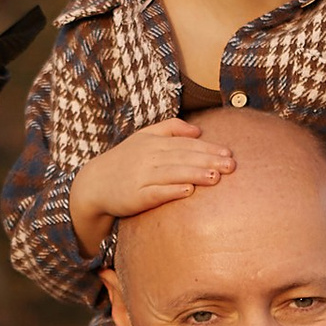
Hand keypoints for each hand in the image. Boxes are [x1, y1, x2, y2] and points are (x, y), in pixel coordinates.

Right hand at [68, 117, 235, 252]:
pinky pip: (155, 193)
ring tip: (216, 177)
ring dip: (195, 174)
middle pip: (183, 157)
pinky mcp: (135, 196)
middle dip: (208, 160)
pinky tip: (188, 191)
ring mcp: (141, 177)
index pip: (185, 144)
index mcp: (153, 142)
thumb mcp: (144, 137)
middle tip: (231, 166)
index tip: (228, 153)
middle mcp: (148, 157)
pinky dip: (172, 191)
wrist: (94, 184)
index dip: (208, 148)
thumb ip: (171, 128)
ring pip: (172, 173)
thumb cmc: (125, 161)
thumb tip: (198, 130)